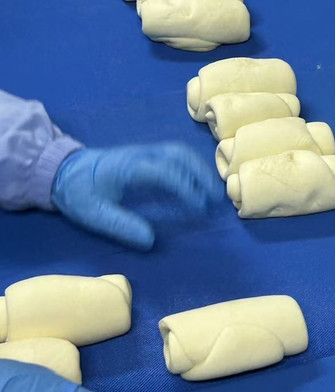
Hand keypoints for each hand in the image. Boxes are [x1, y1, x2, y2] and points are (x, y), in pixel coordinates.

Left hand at [51, 142, 220, 248]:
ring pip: (179, 151)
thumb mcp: (93, 214)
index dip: (186, 189)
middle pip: (178, 155)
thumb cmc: (78, 192)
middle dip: (200, 174)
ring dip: (199, 168)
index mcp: (129, 168)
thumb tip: (151, 240)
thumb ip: (121, 226)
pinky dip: (191, 165)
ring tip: (211, 191)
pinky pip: (174, 154)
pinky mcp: (145, 154)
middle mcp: (141, 154)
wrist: (63, 170)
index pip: (166, 173)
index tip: (199, 207)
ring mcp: (144, 151)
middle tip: (214, 198)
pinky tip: (196, 182)